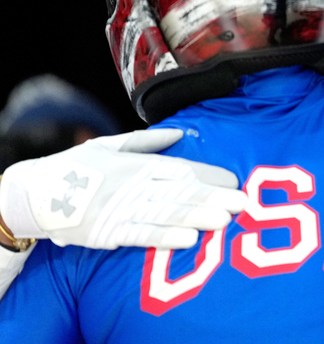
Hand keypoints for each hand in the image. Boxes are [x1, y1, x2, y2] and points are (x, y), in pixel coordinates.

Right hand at [0, 129, 245, 249]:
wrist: (33, 193)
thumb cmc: (76, 167)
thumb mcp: (109, 145)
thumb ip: (148, 141)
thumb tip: (180, 132)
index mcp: (134, 163)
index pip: (179, 169)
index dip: (207, 175)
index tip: (233, 181)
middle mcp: (130, 185)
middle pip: (178, 192)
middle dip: (212, 198)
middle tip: (242, 202)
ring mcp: (119, 210)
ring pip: (164, 214)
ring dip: (196, 217)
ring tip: (223, 220)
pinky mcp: (107, 233)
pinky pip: (140, 236)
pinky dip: (164, 238)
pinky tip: (188, 239)